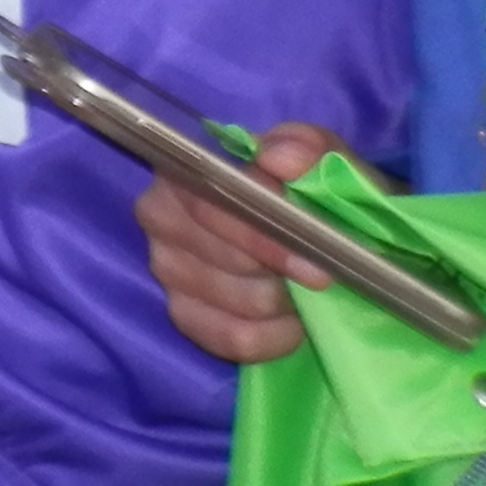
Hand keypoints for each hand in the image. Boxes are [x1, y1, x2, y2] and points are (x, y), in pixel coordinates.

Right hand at [139, 121, 337, 364]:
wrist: (319, 241)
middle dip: (281, 270)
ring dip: (283, 303)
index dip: (265, 233)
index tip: (314, 251)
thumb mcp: (325, 160)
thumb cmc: (313, 194)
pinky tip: (290, 322)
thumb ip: (307, 147)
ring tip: (303, 293)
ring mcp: (166, 269)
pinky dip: (274, 337)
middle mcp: (160, 216)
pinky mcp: (182, 316)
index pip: (212, 204)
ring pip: (237, 300)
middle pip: (226, 257)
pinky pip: (233, 338)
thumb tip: (279, 160)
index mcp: (187, 170)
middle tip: (320, 273)